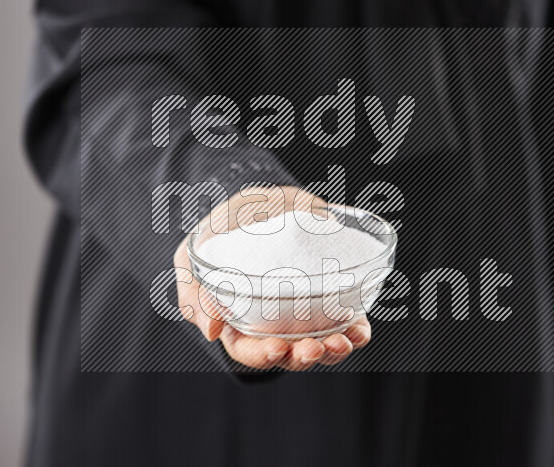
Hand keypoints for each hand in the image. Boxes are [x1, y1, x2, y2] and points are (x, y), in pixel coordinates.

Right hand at [173, 185, 371, 369]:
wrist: (265, 196)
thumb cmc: (224, 228)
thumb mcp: (193, 255)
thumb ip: (195, 292)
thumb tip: (211, 330)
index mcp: (238, 319)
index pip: (248, 349)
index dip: (261, 355)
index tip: (275, 348)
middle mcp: (274, 321)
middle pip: (289, 353)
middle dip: (303, 357)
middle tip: (312, 348)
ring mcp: (305, 310)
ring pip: (321, 343)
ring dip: (333, 349)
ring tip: (342, 342)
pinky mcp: (332, 294)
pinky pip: (347, 320)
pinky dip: (356, 330)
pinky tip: (360, 330)